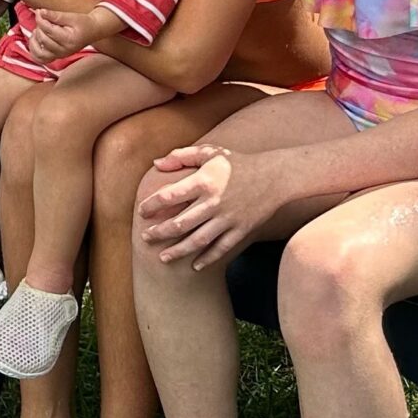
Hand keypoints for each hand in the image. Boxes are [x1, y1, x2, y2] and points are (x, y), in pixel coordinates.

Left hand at [30, 1, 123, 59]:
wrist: (92, 31)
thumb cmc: (83, 23)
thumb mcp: (71, 16)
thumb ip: (55, 15)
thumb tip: (40, 12)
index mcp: (68, 40)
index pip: (48, 30)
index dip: (41, 19)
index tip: (40, 12)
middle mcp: (64, 51)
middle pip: (43, 39)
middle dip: (39, 27)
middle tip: (44, 19)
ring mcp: (59, 56)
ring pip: (38, 51)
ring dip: (34, 39)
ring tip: (40, 30)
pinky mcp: (56, 57)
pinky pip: (39, 58)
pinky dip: (34, 50)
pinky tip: (36, 39)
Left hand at [137, 143, 281, 268]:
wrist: (275, 176)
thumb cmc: (238, 162)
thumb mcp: (209, 152)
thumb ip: (181, 156)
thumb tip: (156, 163)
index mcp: (204, 182)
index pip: (170, 196)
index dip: (152, 205)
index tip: (142, 211)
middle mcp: (214, 202)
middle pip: (180, 223)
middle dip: (159, 233)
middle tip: (145, 237)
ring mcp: (228, 218)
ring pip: (198, 240)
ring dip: (178, 251)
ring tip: (162, 258)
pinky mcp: (241, 229)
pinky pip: (222, 248)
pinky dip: (208, 258)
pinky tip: (194, 266)